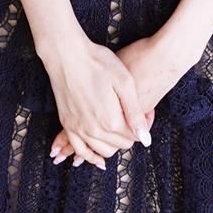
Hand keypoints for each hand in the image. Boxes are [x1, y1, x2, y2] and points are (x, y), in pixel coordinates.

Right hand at [48, 31, 195, 165]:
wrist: (67, 54)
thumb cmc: (98, 63)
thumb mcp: (125, 83)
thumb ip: (135, 113)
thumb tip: (145, 138)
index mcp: (111, 120)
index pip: (133, 138)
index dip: (141, 128)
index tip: (144, 114)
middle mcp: (93, 129)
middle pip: (119, 145)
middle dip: (128, 136)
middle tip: (132, 119)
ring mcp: (78, 128)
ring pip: (101, 151)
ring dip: (112, 145)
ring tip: (119, 132)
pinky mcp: (67, 124)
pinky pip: (80, 149)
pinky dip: (90, 155)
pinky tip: (98, 158)